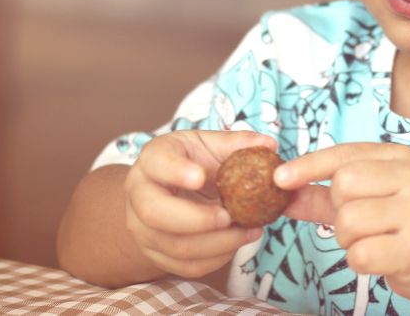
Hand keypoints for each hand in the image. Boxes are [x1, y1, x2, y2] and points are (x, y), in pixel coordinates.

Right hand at [123, 130, 275, 278]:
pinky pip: (185, 266)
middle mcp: (140, 194)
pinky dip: (216, 258)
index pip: (156, 162)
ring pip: (173, 245)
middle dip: (196, 218)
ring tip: (248, 231)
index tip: (201, 177)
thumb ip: (238, 143)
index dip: (176, 171)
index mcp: (153, 159)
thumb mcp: (211, 144)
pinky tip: (238, 242)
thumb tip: (269, 145)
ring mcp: (144, 228)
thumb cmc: (194, 161)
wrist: (171, 190)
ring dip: (215, 243)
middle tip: (229, 216)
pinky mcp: (157, 253)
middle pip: (155, 212)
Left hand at [275, 142, 409, 305]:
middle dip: (339, 210)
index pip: (344, 154)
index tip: (278, 179)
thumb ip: (324, 196)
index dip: (308, 166)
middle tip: (361, 222)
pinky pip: (360, 254)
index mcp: (399, 157)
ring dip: (348, 239)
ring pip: (348, 221)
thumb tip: (282, 193)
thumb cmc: (406, 224)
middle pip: (342, 186)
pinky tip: (382, 257)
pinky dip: (360, 261)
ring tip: (374, 240)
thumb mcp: (370, 200)